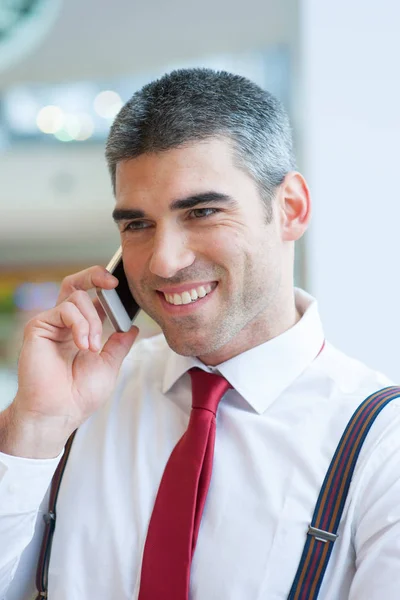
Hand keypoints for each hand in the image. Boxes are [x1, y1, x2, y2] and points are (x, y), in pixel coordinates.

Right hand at [1, 266, 137, 457]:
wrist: (59, 412)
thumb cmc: (79, 394)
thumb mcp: (109, 365)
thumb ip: (119, 343)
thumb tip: (132, 327)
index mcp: (80, 330)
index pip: (92, 298)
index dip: (106, 288)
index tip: (124, 288)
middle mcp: (64, 323)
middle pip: (76, 283)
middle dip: (95, 275)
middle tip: (113, 282)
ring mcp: (50, 323)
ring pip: (77, 297)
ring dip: (93, 320)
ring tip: (92, 346)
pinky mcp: (38, 326)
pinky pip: (65, 309)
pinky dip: (80, 324)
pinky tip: (83, 345)